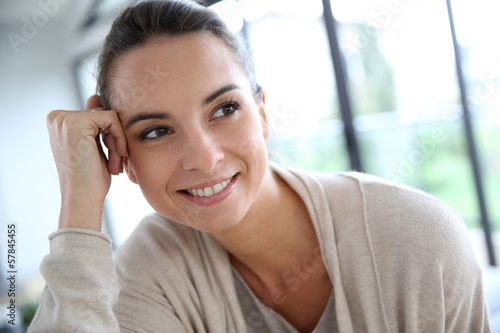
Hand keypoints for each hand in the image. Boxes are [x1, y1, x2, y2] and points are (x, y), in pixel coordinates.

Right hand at [46, 95, 127, 230]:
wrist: (83, 200)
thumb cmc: (90, 180)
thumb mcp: (94, 147)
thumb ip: (93, 123)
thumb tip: (94, 97)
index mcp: (59, 121)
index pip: (97, 115)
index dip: (109, 136)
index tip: (111, 159)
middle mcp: (57, 117)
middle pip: (104, 114)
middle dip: (115, 140)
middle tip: (116, 164)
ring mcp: (64, 118)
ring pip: (110, 116)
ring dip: (118, 142)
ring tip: (115, 164)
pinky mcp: (77, 122)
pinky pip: (112, 118)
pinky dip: (119, 139)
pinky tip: (116, 158)